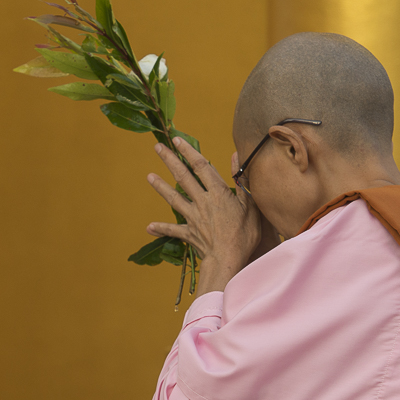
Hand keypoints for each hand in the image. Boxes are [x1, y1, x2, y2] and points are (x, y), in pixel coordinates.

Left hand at [146, 138, 265, 293]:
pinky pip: (173, 230)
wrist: (229, 259)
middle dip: (170, 161)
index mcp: (217, 192)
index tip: (177, 140)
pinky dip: (161, 228)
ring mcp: (193, 217)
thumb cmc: (244, 234)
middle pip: (183, 176)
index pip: (201, 166)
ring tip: (149, 177)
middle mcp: (201, 201)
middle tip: (158, 148)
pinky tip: (149, 227)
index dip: (188, 151)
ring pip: (174, 198)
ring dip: (160, 187)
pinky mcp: (189, 233)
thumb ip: (241, 181)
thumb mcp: (250, 205)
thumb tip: (236, 156)